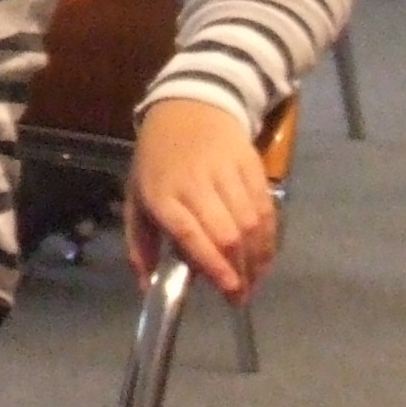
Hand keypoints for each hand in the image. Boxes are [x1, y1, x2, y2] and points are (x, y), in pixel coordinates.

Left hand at [127, 99, 278, 300]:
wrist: (188, 110)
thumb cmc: (158, 162)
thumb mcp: (136, 198)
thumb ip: (140, 245)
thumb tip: (147, 287)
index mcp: (161, 194)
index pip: (188, 233)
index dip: (211, 262)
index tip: (229, 289)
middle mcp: (194, 183)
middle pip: (226, 233)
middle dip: (239, 270)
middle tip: (241, 296)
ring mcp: (226, 173)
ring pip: (250, 224)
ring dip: (257, 258)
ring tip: (254, 280)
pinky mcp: (252, 167)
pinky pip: (266, 209)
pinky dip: (269, 238)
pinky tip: (264, 255)